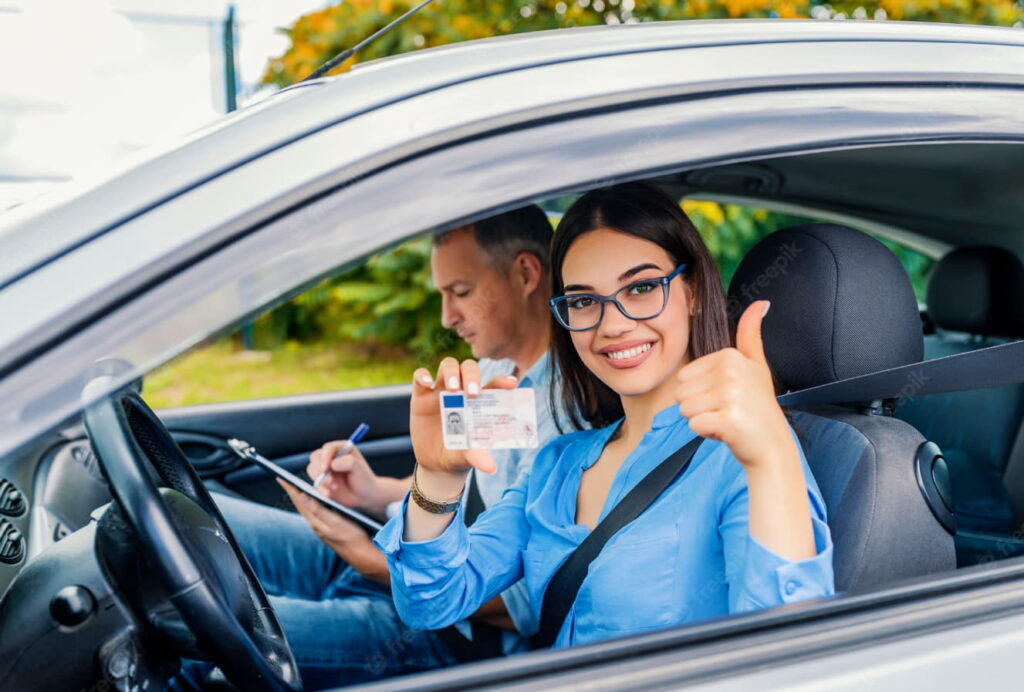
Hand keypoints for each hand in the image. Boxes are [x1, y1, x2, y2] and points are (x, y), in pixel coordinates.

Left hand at [277, 480, 389, 582]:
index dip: (290, 488)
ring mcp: (321, 528)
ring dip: (300, 497)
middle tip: (285, 479)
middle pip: (300, 505)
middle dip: (292, 491)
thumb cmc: (352, 537)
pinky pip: (314, 513)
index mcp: (316, 522)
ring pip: (306, 509)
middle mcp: (315, 525)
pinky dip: (310, 503)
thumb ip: (319, 510)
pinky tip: (313, 501)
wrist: (361, 554)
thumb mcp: (336, 522)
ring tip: (296, 487)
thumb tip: (302, 496)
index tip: (280, 477)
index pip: (299, 501)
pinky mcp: (327, 529)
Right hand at [307, 442, 386, 517]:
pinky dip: (320, 489)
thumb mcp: (360, 469)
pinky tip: (329, 494)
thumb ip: (349, 463)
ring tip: (335, 488)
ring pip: (312, 469)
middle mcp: (332, 456)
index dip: (325, 458)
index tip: (325, 469)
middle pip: (316, 457)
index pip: (328, 448)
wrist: (364, 496)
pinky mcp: (321, 480)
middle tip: (330, 482)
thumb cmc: (364, 479)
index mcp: (342, 448)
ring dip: (320, 480)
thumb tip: (332, 464)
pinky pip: (315, 482)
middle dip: (320, 470)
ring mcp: (325, 468)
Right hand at [409, 357, 517, 475]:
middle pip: (468, 368)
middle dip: (472, 375)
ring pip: (448, 365)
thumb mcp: (468, 456)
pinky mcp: (421, 396)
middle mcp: (461, 391)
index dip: (502, 381)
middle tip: (473, 393)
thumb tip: (491, 468)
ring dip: (451, 372)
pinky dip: (422, 375)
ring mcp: (441, 391)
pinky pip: (419, 376)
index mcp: (479, 402)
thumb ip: (478, 456)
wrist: (435, 464)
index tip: (512, 384)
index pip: (493, 384)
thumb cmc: (459, 454)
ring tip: (452, 390)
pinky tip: (427, 382)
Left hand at [675, 300, 794, 469]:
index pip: (684, 376)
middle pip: (680, 392)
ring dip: (702, 419)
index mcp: (730, 356)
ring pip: (684, 409)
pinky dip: (706, 432)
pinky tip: (727, 431)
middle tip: (726, 410)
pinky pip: (694, 425)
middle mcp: (731, 372)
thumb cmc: (758, 406)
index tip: (727, 396)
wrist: (772, 446)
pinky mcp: (728, 420)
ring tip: (727, 419)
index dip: (701, 391)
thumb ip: (750, 334)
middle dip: (699, 406)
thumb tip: (761, 302)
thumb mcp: (755, 365)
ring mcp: (731, 396)